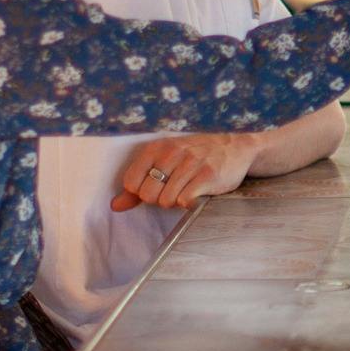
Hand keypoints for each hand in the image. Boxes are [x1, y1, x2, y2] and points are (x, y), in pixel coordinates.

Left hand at [112, 133, 260, 210]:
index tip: (156, 187)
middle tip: (173, 190)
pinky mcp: (208, 174)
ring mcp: (191, 163)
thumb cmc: (194, 156)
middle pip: (147, 194)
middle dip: (159, 199)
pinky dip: (189, 202)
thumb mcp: (164, 162)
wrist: (234, 145)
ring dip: (175, 202)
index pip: (130, 182)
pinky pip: (185, 200)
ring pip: (166, 200)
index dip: (141, 192)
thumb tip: (115, 206)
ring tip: (185, 190)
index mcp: (157, 147)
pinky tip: (196, 193)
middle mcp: (172, 152)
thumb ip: (137, 185)